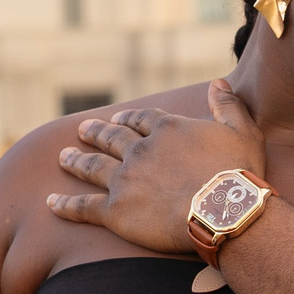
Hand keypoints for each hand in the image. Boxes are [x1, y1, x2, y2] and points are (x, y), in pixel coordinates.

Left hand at [48, 79, 267, 253]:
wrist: (223, 212)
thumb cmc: (239, 173)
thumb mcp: (242, 131)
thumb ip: (227, 105)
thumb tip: (219, 82)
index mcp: (167, 131)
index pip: (141, 120)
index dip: (128, 120)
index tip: (118, 120)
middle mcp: (140, 151)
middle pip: (111, 139)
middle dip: (95, 133)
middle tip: (82, 130)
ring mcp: (124, 180)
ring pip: (92, 167)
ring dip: (75, 161)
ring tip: (63, 156)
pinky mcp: (115, 211)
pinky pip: (83, 206)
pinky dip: (66, 204)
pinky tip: (51, 202)